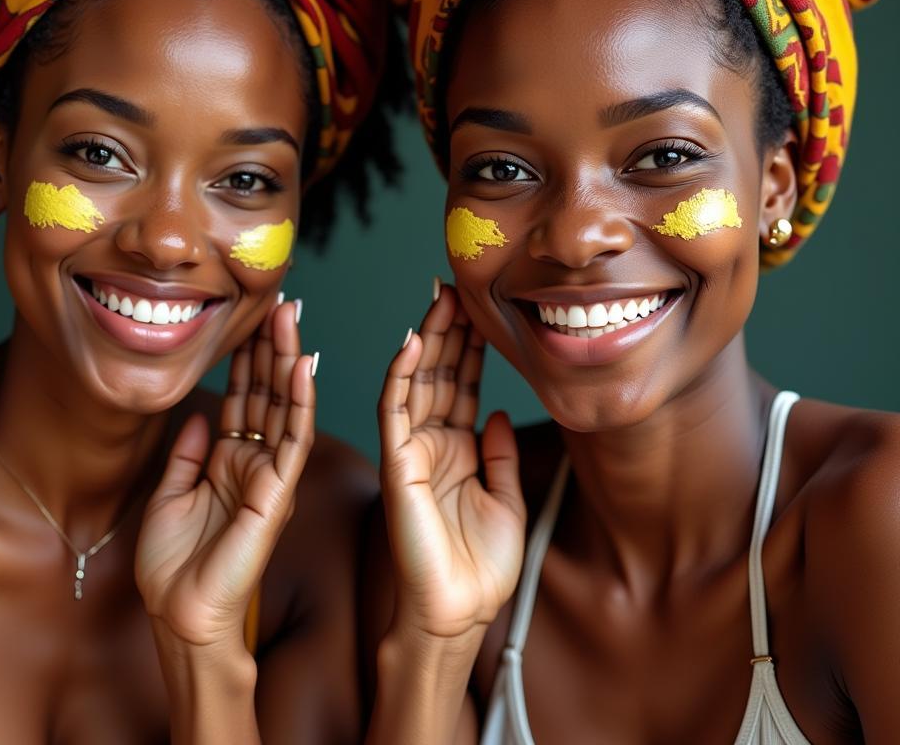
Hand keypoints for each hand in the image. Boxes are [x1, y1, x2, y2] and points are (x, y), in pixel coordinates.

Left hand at [136, 299, 315, 647]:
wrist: (180, 617)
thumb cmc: (173, 567)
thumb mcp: (169, 496)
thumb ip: (185, 455)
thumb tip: (196, 416)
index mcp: (228, 462)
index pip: (243, 398)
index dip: (247, 358)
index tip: (251, 317)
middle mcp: (254, 462)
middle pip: (267, 392)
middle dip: (272, 345)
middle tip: (279, 300)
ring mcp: (269, 475)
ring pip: (285, 406)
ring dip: (289, 359)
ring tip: (291, 316)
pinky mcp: (278, 493)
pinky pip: (293, 440)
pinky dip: (300, 402)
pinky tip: (302, 365)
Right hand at [378, 284, 525, 639]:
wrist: (458, 615)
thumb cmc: (479, 570)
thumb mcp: (507, 501)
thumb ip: (500, 455)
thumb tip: (495, 411)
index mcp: (457, 449)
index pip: (461, 385)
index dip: (469, 346)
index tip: (478, 307)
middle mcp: (432, 443)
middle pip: (438, 373)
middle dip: (448, 330)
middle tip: (457, 285)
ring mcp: (412, 450)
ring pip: (416, 381)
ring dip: (427, 339)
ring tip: (440, 299)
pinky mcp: (397, 463)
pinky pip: (395, 410)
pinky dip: (401, 375)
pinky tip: (412, 342)